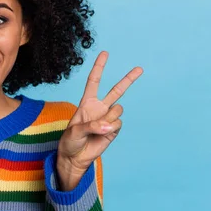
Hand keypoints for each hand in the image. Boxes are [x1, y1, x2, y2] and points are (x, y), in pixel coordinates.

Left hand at [57, 51, 142, 188]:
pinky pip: (118, 124)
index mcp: (87, 103)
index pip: (94, 81)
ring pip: (117, 110)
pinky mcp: (114, 130)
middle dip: (128, 79)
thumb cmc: (70, 141)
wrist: (75, 158)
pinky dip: (110, 129)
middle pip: (116, 90)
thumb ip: (91, 126)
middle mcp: (100, 108)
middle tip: (140, 68)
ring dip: (108, 119)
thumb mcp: (74, 132)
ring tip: (97, 129)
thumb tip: (109, 125)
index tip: (105, 53)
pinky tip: (102, 135)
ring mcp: (108, 118)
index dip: (99, 67)